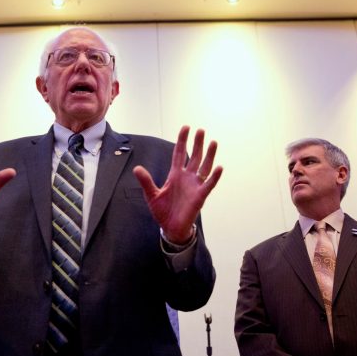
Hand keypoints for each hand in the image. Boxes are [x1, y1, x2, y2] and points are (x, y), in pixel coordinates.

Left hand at [133, 126, 222, 242]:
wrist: (170, 228)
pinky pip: (209, 184)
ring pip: (204, 167)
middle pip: (194, 156)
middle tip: (200, 130)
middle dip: (197, 143)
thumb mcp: (151, 195)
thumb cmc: (162, 211)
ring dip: (209, 155)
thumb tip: (137, 168)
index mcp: (175, 175)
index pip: (179, 153)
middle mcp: (187, 177)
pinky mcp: (200, 196)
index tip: (186, 128)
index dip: (182, 141)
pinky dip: (214, 176)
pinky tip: (219, 167)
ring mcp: (195, 186)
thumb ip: (146, 181)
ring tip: (213, 142)